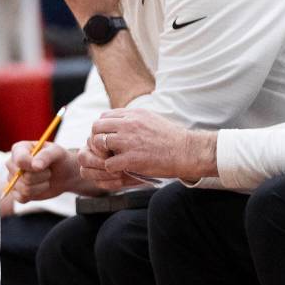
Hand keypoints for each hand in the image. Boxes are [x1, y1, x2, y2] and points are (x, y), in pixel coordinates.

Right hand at [4, 141, 78, 201]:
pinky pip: (22, 198)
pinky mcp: (16, 192)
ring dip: (41, 186)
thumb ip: (46, 156)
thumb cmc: (58, 159)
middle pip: (22, 176)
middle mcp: (12, 163)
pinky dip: (35, 194)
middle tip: (48, 171)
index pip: (20, 160)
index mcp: (19, 149)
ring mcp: (12, 178)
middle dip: (41, 176)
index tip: (44, 166)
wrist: (63, 174)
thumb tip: (35, 166)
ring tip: (45, 178)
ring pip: (24, 189)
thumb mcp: (57, 152)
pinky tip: (40, 187)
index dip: (32, 165)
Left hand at [78, 109, 217, 182]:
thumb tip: (122, 122)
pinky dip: (111, 168)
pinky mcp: (131, 158)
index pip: (104, 117)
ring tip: (111, 160)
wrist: (187, 151)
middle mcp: (128, 124)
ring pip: (98, 143)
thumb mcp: (151, 119)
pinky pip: (108, 163)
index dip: (102, 129)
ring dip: (101, 154)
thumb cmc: (172, 138)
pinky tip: (119, 170)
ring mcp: (129, 141)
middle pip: (97, 127)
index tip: (107, 139)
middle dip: (97, 139)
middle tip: (104, 151)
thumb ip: (134, 120)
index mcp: (133, 114)